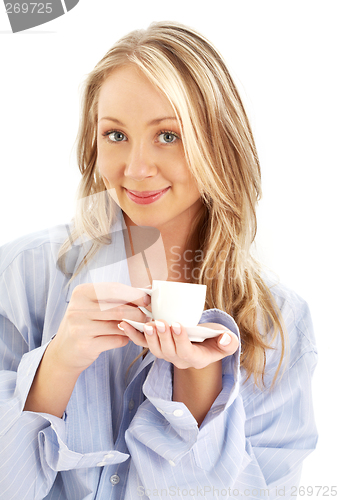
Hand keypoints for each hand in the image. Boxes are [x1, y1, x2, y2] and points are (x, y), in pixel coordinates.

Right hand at [49, 282, 150, 373]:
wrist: (64, 351)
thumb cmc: (85, 323)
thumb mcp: (94, 305)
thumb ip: (117, 297)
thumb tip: (147, 290)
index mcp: (82, 292)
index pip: (114, 289)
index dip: (134, 294)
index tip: (148, 299)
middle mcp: (78, 309)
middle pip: (119, 308)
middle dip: (139, 312)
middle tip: (148, 316)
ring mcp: (80, 328)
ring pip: (119, 325)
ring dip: (135, 327)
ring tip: (140, 326)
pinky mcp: (86, 346)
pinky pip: (116, 340)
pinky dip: (125, 339)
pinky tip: (125, 337)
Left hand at [119, 319, 238, 369]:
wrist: (205, 342)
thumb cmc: (216, 339)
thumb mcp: (227, 340)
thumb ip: (229, 342)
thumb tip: (224, 339)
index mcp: (196, 359)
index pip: (187, 353)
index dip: (181, 340)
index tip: (178, 325)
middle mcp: (179, 360)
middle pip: (168, 352)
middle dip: (163, 337)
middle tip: (160, 322)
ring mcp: (166, 354)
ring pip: (154, 350)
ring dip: (149, 337)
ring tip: (147, 323)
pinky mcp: (157, 346)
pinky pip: (143, 344)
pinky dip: (133, 334)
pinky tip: (124, 324)